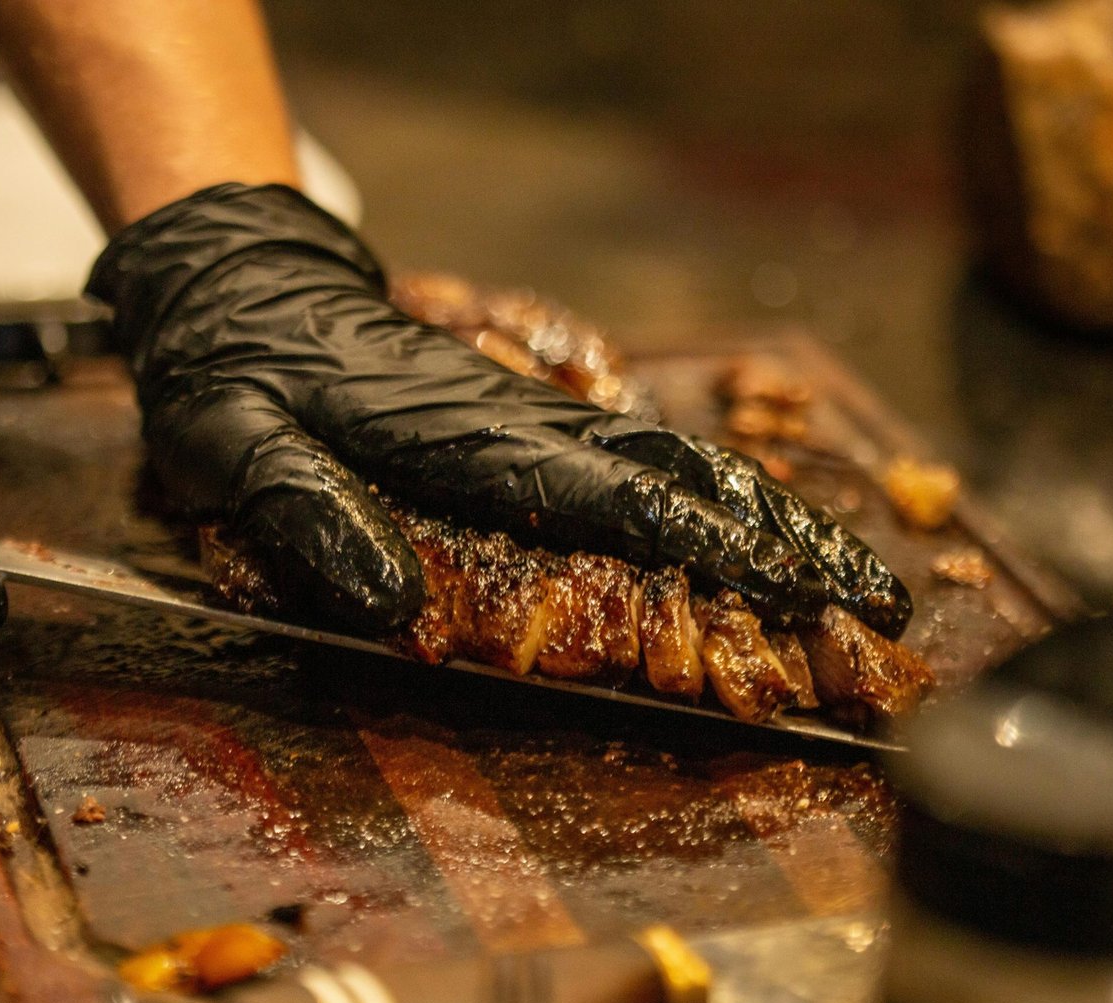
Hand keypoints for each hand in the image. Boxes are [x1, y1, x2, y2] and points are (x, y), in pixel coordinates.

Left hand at [89, 184, 910, 636]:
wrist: (245, 287)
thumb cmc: (241, 373)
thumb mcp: (243, 447)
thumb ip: (313, 516)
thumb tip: (392, 604)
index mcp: (473, 442)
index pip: (619, 503)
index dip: (715, 551)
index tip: (799, 587)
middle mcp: (525, 427)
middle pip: (682, 481)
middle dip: (783, 538)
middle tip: (871, 593)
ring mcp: (532, 419)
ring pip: (671, 466)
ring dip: (764, 517)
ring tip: (842, 569)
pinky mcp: (523, 421)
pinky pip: (634, 461)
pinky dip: (708, 497)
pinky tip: (746, 525)